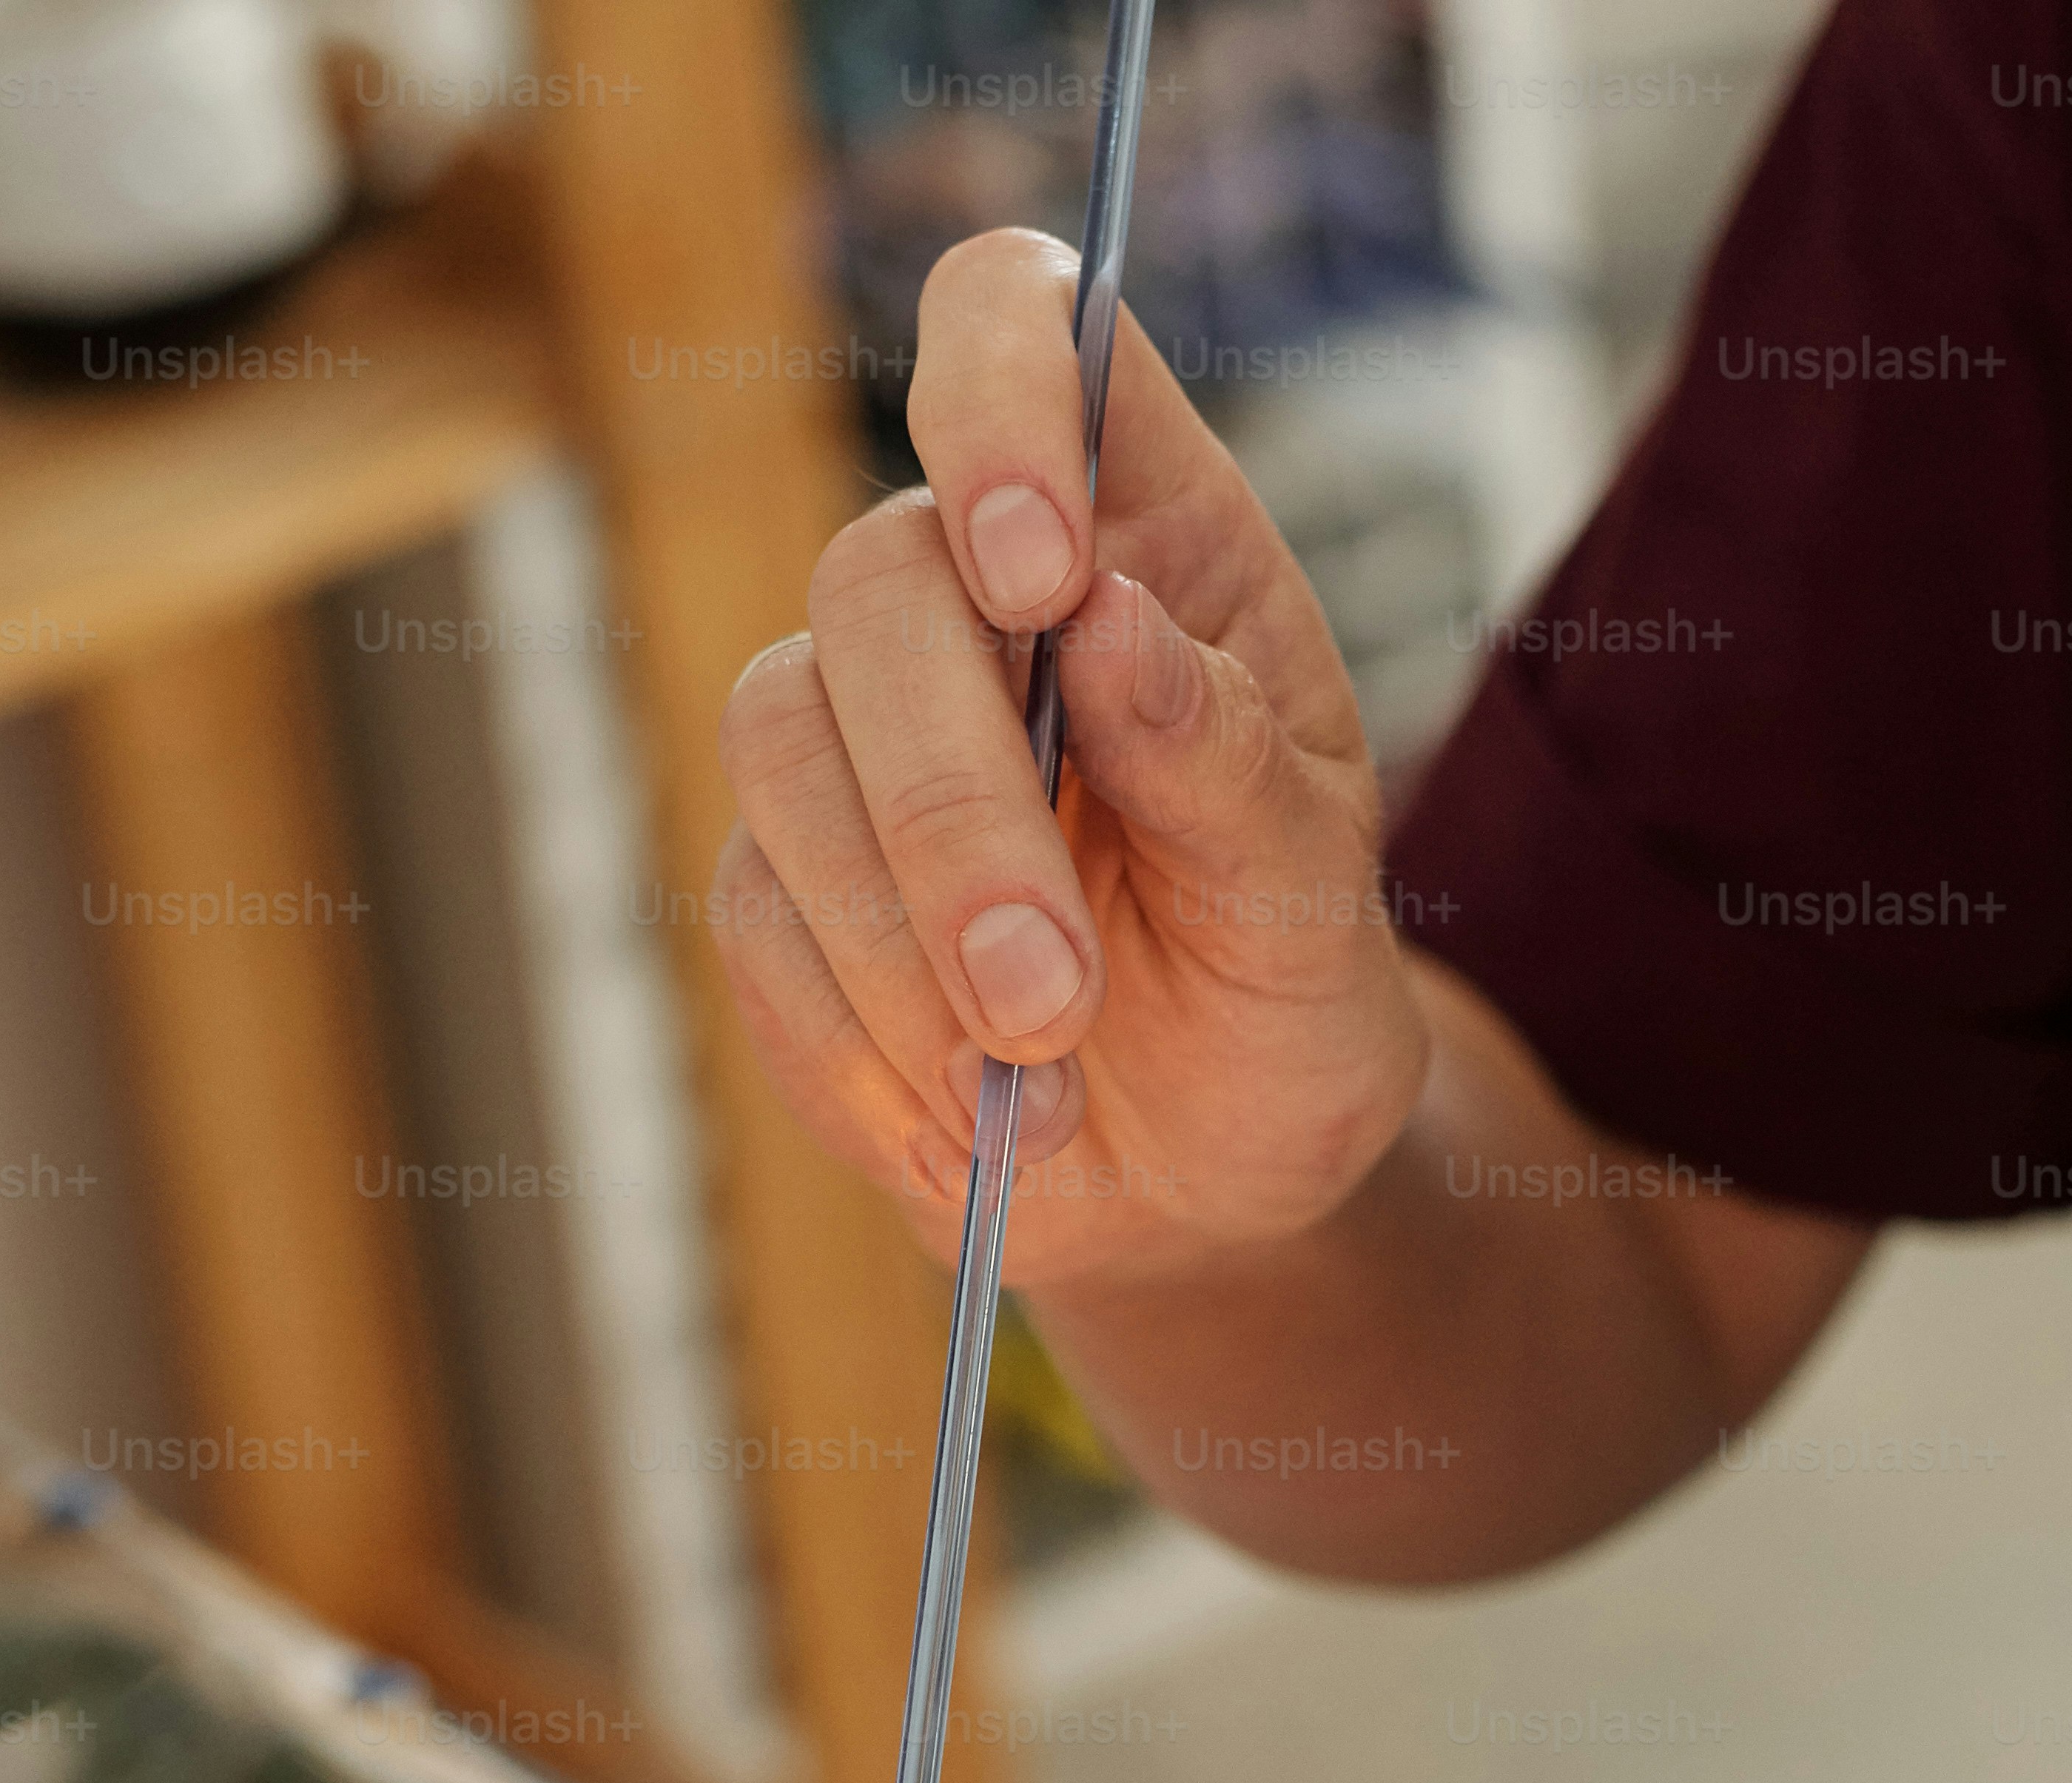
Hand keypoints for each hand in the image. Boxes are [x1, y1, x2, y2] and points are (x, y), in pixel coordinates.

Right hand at [713, 230, 1430, 1285]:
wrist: (1207, 1170)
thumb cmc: (1279, 993)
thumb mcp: (1313, 900)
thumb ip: (1225, 763)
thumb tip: (1105, 623)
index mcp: (1142, 529)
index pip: (1020, 322)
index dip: (997, 388)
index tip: (1038, 568)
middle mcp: (973, 596)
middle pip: (875, 583)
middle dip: (952, 808)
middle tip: (1052, 1003)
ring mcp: (855, 730)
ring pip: (782, 748)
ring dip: (899, 943)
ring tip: (1036, 1088)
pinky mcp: (778, 876)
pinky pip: (759, 922)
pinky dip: (865, 1044)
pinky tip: (976, 1125)